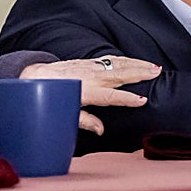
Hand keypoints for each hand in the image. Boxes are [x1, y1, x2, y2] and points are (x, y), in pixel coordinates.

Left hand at [20, 56, 160, 135]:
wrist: (34, 76)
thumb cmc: (49, 97)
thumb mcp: (64, 112)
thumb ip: (84, 121)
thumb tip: (101, 130)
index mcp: (84, 91)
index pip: (110, 96)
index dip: (126, 99)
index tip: (142, 100)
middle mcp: (89, 77)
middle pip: (119, 74)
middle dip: (139, 73)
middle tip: (156, 73)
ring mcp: (90, 67)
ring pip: (118, 64)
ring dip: (137, 64)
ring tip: (154, 67)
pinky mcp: (89, 61)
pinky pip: (111, 60)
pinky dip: (126, 60)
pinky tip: (136, 62)